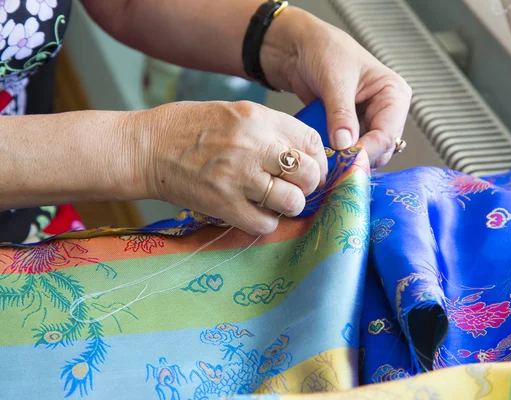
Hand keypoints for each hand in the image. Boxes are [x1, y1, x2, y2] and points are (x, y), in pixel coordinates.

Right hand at [131, 101, 327, 234]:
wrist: (146, 148)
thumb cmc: (189, 128)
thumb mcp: (234, 112)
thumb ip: (269, 129)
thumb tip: (303, 152)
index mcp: (258, 118)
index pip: (311, 141)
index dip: (319, 160)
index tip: (312, 170)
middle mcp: (253, 145)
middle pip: (308, 173)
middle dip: (309, 185)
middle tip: (295, 188)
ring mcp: (238, 176)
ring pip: (291, 201)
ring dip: (289, 206)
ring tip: (275, 202)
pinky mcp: (223, 204)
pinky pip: (264, 223)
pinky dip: (265, 222)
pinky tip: (254, 212)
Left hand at [260, 7, 411, 167]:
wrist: (298, 48)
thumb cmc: (324, 50)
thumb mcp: (334, 80)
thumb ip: (340, 113)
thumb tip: (345, 143)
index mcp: (393, 94)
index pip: (388, 133)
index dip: (367, 150)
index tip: (345, 162)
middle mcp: (384, 111)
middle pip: (380, 149)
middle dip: (357, 158)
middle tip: (333, 165)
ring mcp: (367, 122)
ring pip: (364, 154)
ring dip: (345, 159)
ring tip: (326, 159)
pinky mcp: (350, 130)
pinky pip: (347, 151)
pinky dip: (336, 155)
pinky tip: (323, 155)